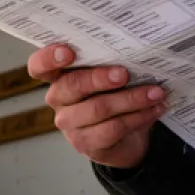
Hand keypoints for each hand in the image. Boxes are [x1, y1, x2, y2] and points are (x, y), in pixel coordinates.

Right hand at [27, 44, 166, 168]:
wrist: (125, 137)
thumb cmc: (114, 95)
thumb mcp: (109, 76)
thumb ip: (110, 62)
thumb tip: (136, 50)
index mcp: (58, 76)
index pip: (39, 66)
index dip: (49, 57)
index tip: (68, 51)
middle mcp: (58, 99)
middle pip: (72, 85)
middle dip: (100, 77)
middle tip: (125, 73)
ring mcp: (70, 124)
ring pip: (98, 108)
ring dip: (131, 99)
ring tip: (155, 92)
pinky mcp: (86, 144)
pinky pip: (113, 128)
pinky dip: (139, 117)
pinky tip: (155, 109)